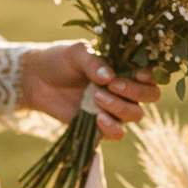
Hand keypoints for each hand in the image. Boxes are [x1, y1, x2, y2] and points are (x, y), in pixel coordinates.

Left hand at [20, 40, 160, 140]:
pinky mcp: (101, 126)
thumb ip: (93, 62)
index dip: (152, 76)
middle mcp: (125, 88)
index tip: (138, 74)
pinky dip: (112, 128)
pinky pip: (117, 134)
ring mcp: (115, 108)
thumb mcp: (75, 53)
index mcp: (125, 66)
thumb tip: (109, 76)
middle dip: (136, 92)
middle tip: (113, 86)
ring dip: (121, 108)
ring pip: (135, 115)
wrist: (36, 80)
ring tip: (97, 97)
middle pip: (150, 96)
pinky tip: (97, 118)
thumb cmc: (59, 60)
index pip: (151, 72)